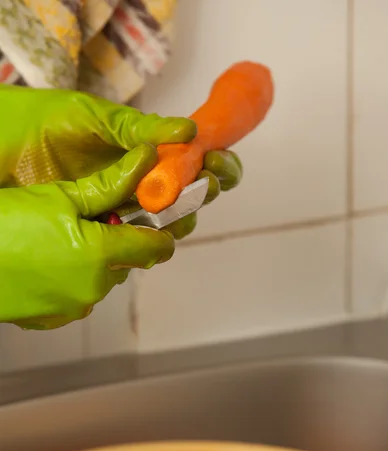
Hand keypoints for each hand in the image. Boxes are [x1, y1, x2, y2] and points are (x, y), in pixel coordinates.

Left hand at [0, 86, 242, 238]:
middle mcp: (145, 185)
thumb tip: (190, 131)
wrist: (4, 147)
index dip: (218, 167)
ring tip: (164, 208)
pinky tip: (141, 232)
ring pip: (170, 227)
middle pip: (193, 200)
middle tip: (198, 184)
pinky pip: (136, 247)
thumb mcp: (97, 119)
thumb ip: (142, 129)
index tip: (216, 163)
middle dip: (203, 194)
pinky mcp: (105, 233)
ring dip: (178, 221)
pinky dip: (145, 243)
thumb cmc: (48, 124)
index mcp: (151, 154)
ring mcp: (126, 211)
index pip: (199, 164)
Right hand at [0, 147, 174, 329]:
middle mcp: (95, 288)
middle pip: (128, 263)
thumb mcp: (61, 196)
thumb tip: (145, 161)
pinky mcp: (55, 319)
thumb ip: (110, 185)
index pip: (156, 247)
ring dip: (94, 262)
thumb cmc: (3, 224)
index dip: (159, 232)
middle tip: (90, 221)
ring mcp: (74, 307)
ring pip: (103, 279)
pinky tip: (46, 262)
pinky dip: (72, 279)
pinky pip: (78, 295)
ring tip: (59, 241)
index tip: (151, 221)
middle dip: (117, 243)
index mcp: (101, 255)